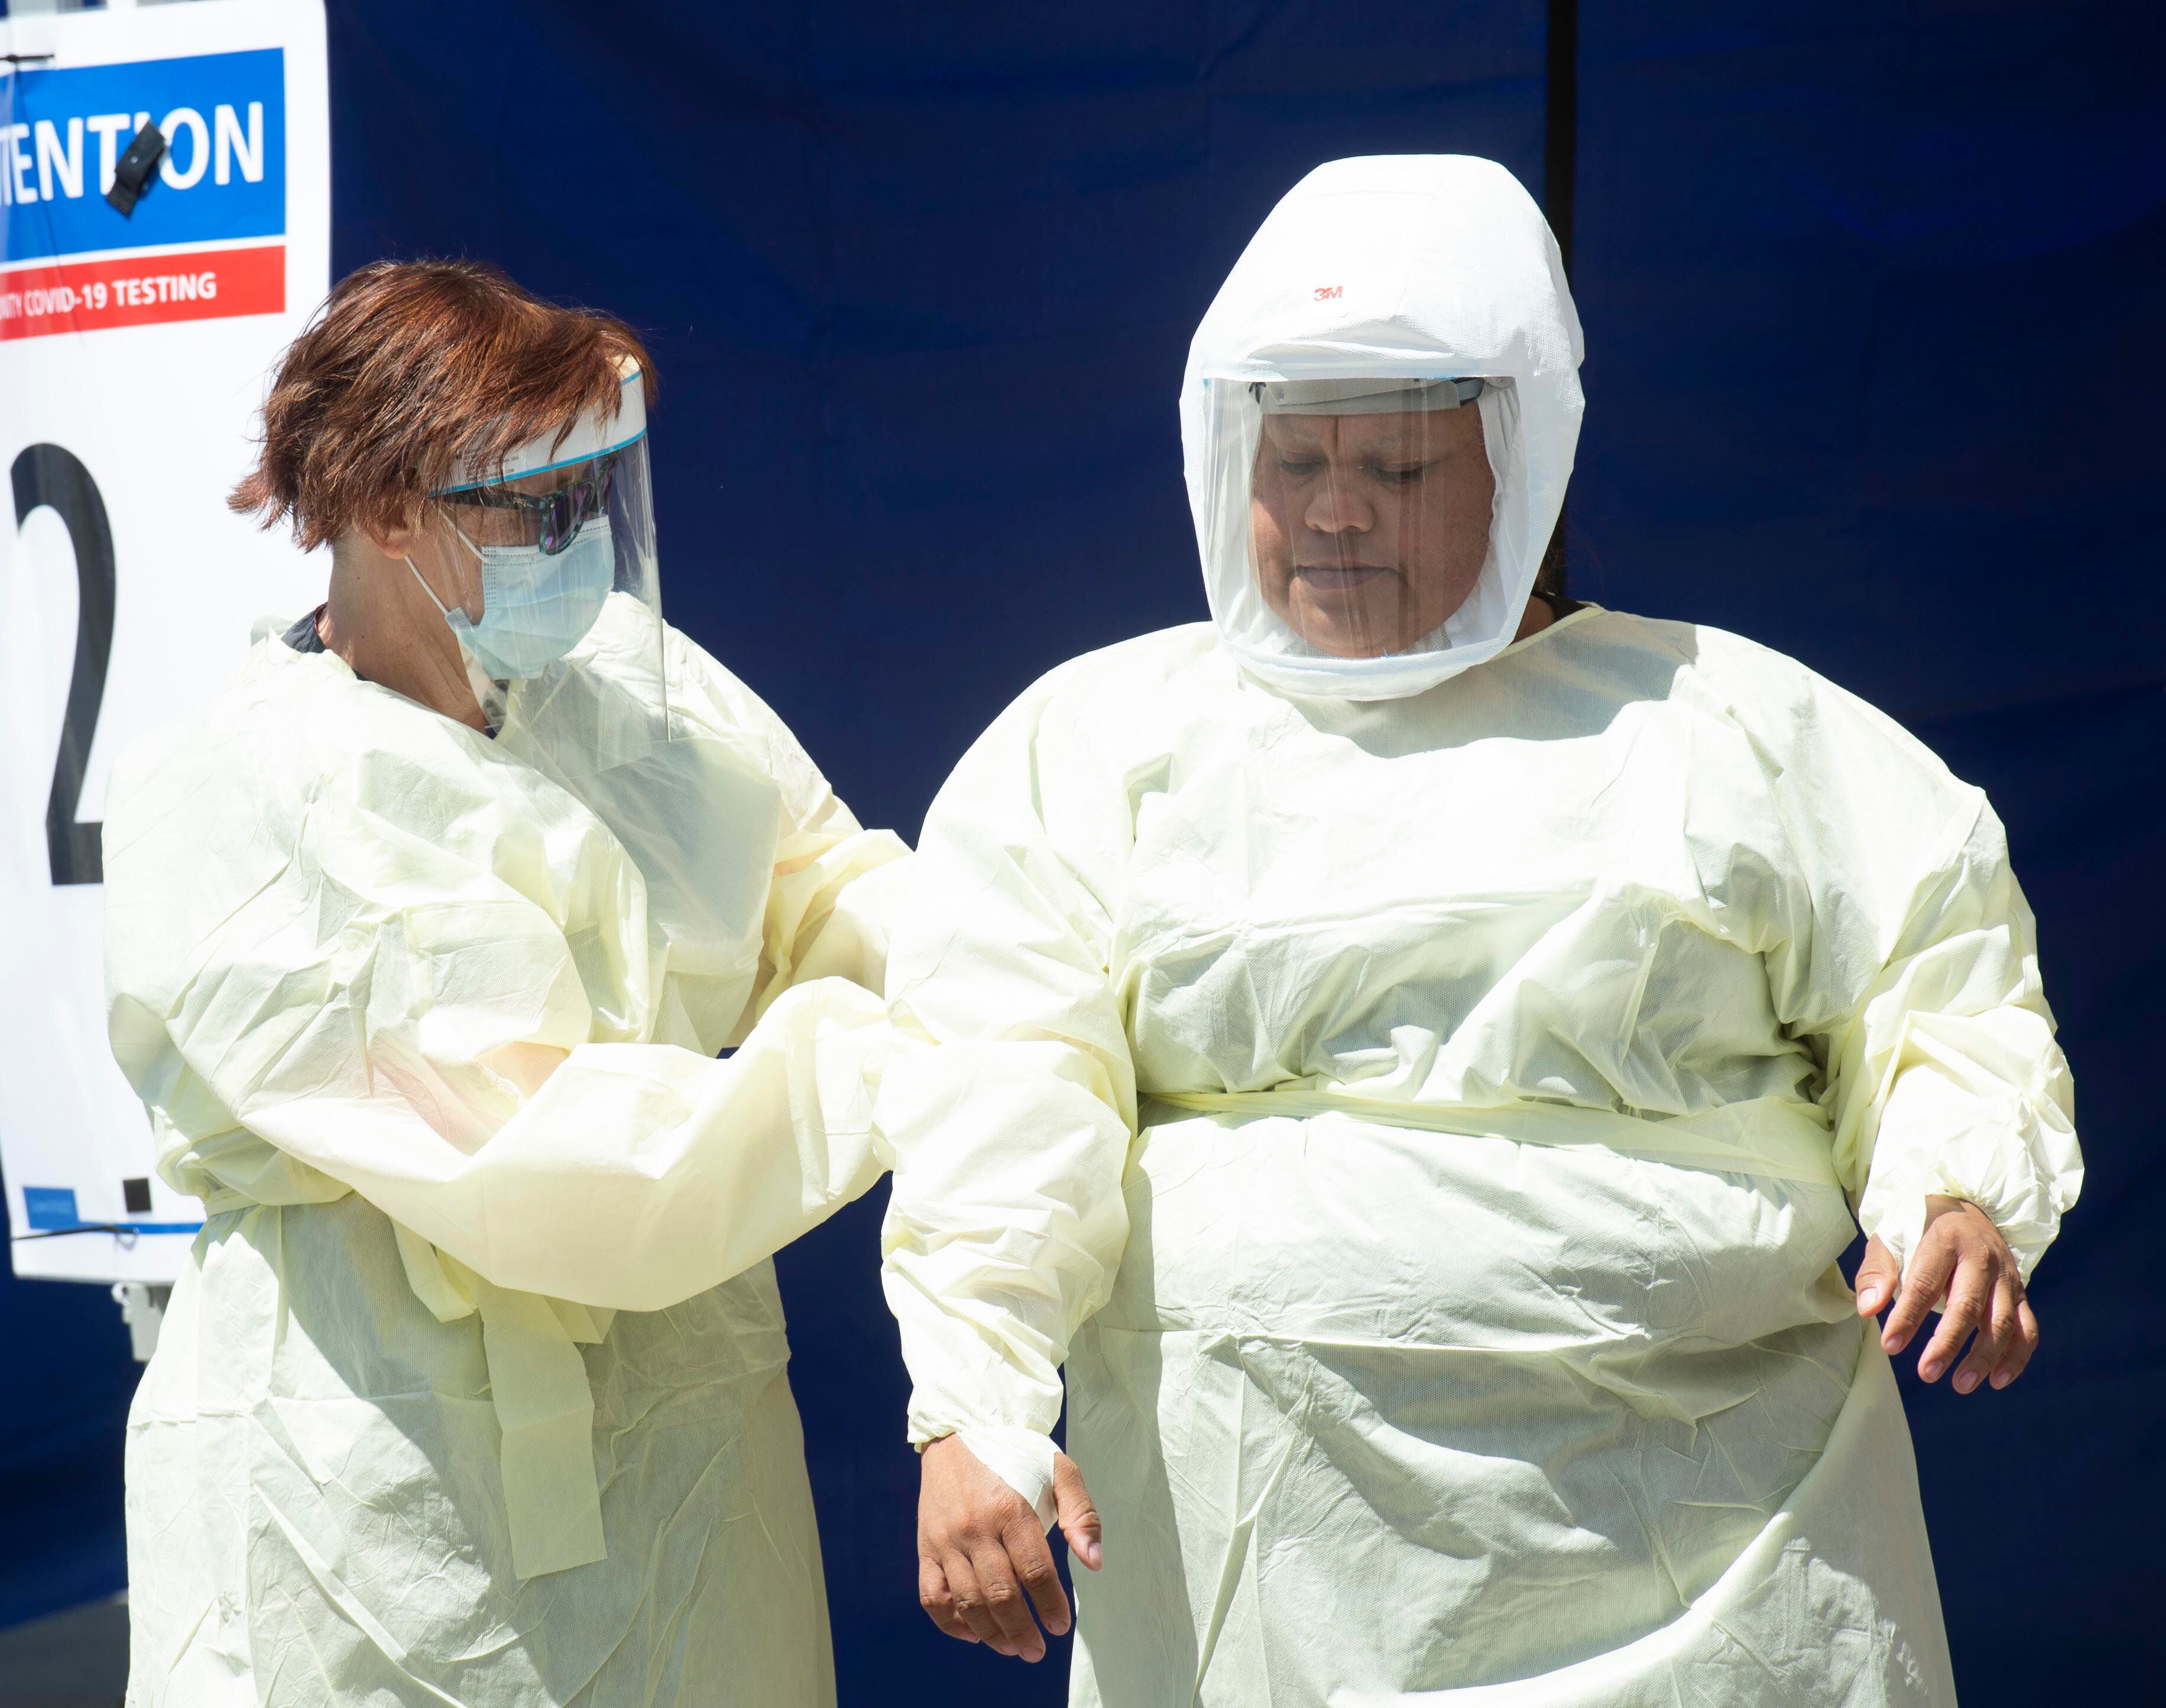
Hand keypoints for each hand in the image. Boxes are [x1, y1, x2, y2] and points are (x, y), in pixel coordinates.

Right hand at [916, 1434, 1102, 1661]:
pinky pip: (932, 1595)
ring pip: (967, 1600)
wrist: (961, 1429)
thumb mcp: (1059, 1470)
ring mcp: (946, 1538)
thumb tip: (1095, 1562)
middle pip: (1000, 1593)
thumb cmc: (1017, 1453)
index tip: (1061, 1625)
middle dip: (1021, 1630)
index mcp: (1011, 1508)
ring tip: (1012, 1649)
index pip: (1034, 1571)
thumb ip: (1081, 1514)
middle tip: (1036, 1651)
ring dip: (991, 1633)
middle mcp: (975, 1526)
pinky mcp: (925, 1545)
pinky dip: (949, 1622)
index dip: (1050, 1605)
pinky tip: (972, 1634)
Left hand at [1854, 1195, 2038, 1393]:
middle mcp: (1982, 1257)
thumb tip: (1869, 1310)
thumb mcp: (1890, 1237)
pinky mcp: (2020, 1292)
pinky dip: (2016, 1356)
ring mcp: (2006, 1276)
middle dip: (1948, 1344)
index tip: (1889, 1346)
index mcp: (1945, 1238)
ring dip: (1983, 1357)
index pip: (1925, 1283)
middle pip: (1968, 1305)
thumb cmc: (1918, 1228)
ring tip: (1960, 1385)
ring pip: (2002, 1321)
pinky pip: (2027, 1328)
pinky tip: (1998, 1380)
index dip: (1907, 1317)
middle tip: (1926, 1374)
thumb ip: (1877, 1271)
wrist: (1964, 1207)